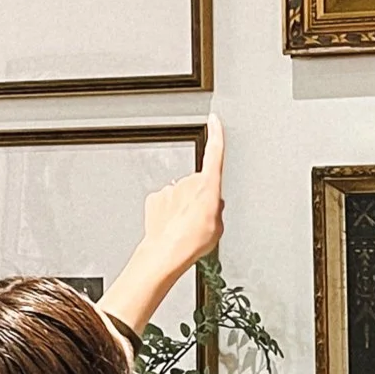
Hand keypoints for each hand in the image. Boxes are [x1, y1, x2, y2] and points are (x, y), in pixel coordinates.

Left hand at [139, 114, 224, 277]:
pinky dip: (168, 210)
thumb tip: (214, 206)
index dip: (216, 135)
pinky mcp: (155, 198)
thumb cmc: (193, 241)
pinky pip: (165, 201)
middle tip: (200, 218)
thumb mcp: (219, 227)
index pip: (215, 154)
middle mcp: (188, 182)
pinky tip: (171, 225)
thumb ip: (218, 209)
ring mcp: (170, 189)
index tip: (215, 121)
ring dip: (183, 205)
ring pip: (180, 193)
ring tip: (184, 226)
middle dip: (199, 196)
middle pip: (197, 182)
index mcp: (208, 185)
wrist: (166, 252)